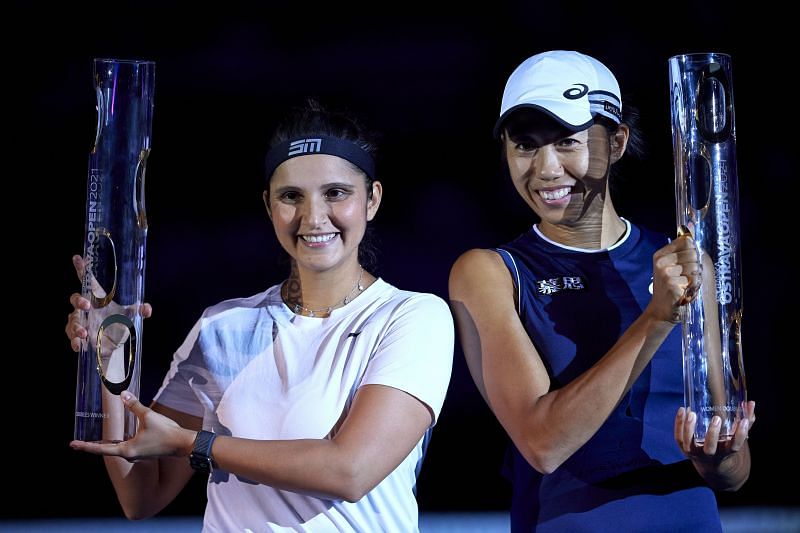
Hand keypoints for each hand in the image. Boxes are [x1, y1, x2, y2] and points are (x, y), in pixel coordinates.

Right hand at [66, 255, 151, 352]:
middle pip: (76, 299)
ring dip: (76, 326)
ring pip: (73, 320)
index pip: (87, 280)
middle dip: (79, 302)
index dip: (81, 269)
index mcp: (96, 297)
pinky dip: (74, 341)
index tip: (78, 257)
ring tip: (84, 333)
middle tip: (87, 306)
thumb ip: (138, 310)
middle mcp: (85, 307)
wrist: (113, 340)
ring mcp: (80, 320)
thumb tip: (146, 309)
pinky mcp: (78, 334)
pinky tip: (77, 346)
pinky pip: (71, 336)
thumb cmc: (118, 320)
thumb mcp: (130, 314)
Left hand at [70, 391, 193, 460]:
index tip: (73, 445)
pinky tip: (118, 438)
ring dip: (106, 445)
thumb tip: (123, 394)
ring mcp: (136, 455)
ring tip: (94, 441)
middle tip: (79, 443)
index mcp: (127, 449)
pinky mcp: (143, 453)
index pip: (101, 448)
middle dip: (93, 446)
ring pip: (117, 449)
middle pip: (107, 450)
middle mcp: (129, 455)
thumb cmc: (165, 432)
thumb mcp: (148, 416)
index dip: (86, 446)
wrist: (183, 443)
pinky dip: (118, 443)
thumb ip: (134, 406)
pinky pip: (126, 447)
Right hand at [647, 234, 699, 322]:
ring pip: (694, 267)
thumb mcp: (670, 267)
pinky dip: (693, 287)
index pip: (686, 241)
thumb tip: (691, 237)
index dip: (692, 250)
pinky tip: (685, 291)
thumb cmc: (670, 287)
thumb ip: (680, 253)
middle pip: (692, 253)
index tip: (687, 260)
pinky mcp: (672, 284)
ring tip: (686, 284)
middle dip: (694, 265)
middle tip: (686, 276)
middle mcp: (661, 262)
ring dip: (695, 277)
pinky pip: (694, 280)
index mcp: (659, 255)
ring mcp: (666, 273)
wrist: (661, 310)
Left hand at [674, 401, 755, 458]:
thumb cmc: (726, 444)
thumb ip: (745, 421)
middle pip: (710, 447)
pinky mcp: (683, 447)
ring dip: (690, 428)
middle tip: (717, 419)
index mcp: (726, 452)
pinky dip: (679, 423)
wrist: (711, 463)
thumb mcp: (736, 436)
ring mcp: (695, 451)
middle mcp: (710, 454)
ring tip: (692, 413)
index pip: (734, 445)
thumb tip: (751, 403)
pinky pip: (679, 437)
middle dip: (712, 434)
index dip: (739, 434)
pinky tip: (682, 410)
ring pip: (690, 442)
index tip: (743, 421)